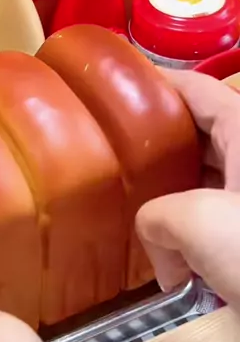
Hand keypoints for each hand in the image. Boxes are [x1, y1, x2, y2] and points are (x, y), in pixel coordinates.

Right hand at [136, 70, 239, 310]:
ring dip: (177, 197)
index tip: (119, 91)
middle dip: (160, 148)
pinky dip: (197, 231)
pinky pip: (222, 217)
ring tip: (140, 209)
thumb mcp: (195, 221)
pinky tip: (175, 256)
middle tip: (119, 159)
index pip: (196, 89)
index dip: (156, 84)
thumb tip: (160, 249)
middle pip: (201, 136)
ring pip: (211, 181)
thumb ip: (155, 216)